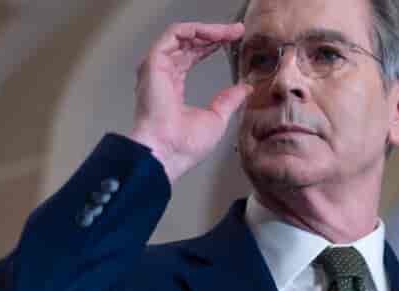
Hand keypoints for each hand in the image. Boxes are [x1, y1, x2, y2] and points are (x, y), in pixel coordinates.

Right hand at [128, 22, 252, 181]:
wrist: (169, 151)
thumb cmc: (185, 145)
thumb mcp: (217, 118)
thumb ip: (228, 100)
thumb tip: (244, 89)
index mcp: (172, 89)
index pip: (190, 58)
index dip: (211, 47)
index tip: (232, 42)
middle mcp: (161, 76)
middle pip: (187, 44)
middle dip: (213, 35)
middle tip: (236, 32)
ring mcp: (155, 68)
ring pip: (181, 36)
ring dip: (207, 30)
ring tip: (230, 32)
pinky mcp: (153, 63)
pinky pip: (174, 35)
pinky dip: (195, 30)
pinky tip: (215, 34)